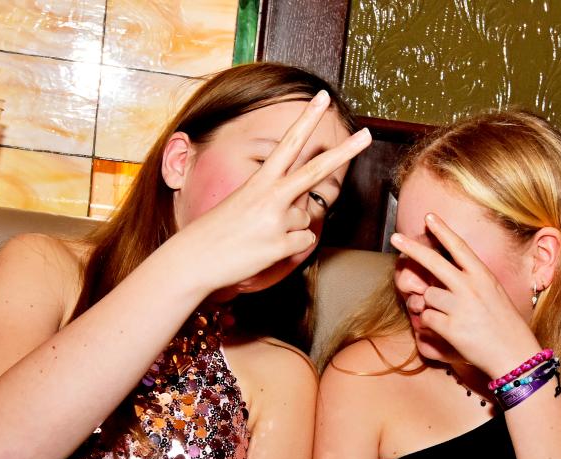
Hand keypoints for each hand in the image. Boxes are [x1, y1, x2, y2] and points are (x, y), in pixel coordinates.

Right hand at [167, 91, 370, 292]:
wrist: (193, 259)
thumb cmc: (216, 232)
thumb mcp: (242, 204)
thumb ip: (274, 200)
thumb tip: (303, 209)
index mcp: (259, 181)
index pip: (288, 144)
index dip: (307, 120)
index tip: (322, 98)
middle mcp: (270, 196)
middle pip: (316, 170)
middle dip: (344, 152)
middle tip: (366, 135)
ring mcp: (276, 221)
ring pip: (306, 219)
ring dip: (290, 228)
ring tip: (261, 235)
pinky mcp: (280, 245)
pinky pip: (304, 242)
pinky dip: (290, 247)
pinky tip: (266, 249)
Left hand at [390, 213, 540, 377]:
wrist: (514, 354)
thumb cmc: (504, 324)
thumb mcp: (493, 293)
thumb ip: (470, 281)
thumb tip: (441, 276)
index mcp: (483, 276)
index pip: (459, 247)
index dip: (443, 230)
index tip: (429, 217)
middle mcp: (471, 287)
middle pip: (433, 262)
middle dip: (411, 248)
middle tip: (395, 237)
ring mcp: (460, 306)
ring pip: (427, 297)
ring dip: (432, 307)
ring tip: (453, 319)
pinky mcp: (451, 327)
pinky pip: (427, 319)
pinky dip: (432, 325)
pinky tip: (449, 331)